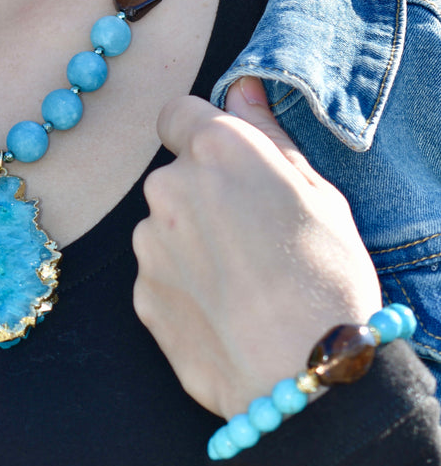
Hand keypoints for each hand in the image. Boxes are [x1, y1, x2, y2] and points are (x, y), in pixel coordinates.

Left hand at [132, 76, 380, 419]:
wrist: (301, 378)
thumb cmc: (325, 277)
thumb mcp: (317, 191)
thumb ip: (266, 133)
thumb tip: (240, 88)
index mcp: (216, 149)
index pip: (179, 113)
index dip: (201, 132)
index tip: (227, 162)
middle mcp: (168, 187)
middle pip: (176, 176)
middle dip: (204, 195)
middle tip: (252, 237)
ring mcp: (148, 243)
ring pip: (166, 228)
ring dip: (193, 243)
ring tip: (242, 283)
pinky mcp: (140, 294)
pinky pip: (160, 275)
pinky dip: (184, 286)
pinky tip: (224, 312)